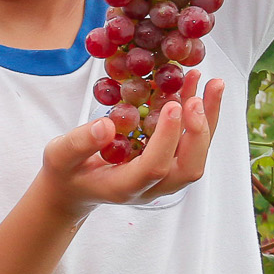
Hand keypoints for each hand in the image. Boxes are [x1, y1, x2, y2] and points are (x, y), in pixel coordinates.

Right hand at [37, 72, 225, 217]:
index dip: (167, 138)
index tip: (173, 105)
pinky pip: (191, 144)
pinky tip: (197, 89)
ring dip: (208, 120)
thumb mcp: (60, 155)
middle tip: (199, 95)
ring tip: (213, 84)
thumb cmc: (67, 172)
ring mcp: (164, 179)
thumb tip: (106, 124)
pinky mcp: (168, 164)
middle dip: (200, 130)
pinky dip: (200, 117)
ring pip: (197, 155)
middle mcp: (152, 187)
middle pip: (189, 167)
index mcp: (125, 187)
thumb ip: (80, 142)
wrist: (75, 189)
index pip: (154, 166)